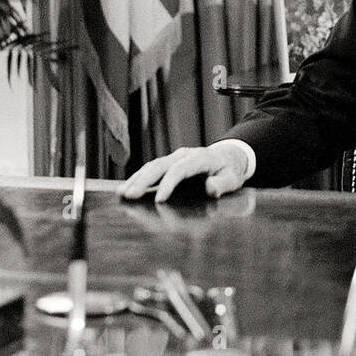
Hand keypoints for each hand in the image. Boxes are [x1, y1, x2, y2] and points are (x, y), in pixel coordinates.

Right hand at [119, 144, 249, 202]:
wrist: (229, 157)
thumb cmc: (230, 171)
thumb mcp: (233, 178)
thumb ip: (223, 184)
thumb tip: (210, 189)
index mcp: (200, 158)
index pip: (180, 170)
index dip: (168, 184)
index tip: (159, 200)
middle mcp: (184, 155)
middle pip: (159, 166)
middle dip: (143, 181)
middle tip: (129, 195)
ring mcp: (175, 157)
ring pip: (152, 166)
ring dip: (136, 179)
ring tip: (122, 194)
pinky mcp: (169, 163)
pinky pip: (151, 169)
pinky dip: (138, 178)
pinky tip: (126, 188)